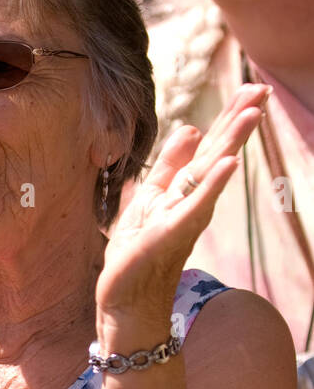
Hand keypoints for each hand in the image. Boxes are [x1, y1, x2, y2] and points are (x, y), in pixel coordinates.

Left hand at [96, 84, 268, 332]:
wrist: (124, 300)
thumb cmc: (136, 254)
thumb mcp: (148, 200)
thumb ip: (168, 167)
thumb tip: (192, 128)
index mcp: (184, 191)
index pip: (211, 147)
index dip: (229, 118)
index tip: (253, 88)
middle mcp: (191, 202)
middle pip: (218, 153)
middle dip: (238, 121)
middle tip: (263, 89)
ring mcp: (184, 217)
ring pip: (211, 173)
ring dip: (231, 142)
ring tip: (252, 114)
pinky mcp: (169, 234)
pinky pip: (193, 206)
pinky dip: (211, 186)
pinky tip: (228, 165)